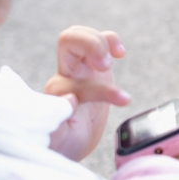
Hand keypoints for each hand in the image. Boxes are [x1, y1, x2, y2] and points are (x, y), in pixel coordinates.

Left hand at [45, 26, 130, 160]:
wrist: (71, 142)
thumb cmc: (65, 144)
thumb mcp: (61, 143)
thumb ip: (59, 123)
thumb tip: (70, 99)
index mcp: (56, 95)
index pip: (76, 82)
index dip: (102, 89)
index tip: (122, 99)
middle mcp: (64, 76)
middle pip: (67, 40)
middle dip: (90, 45)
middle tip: (107, 65)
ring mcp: (78, 68)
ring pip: (80, 34)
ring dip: (101, 41)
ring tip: (116, 57)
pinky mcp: (92, 65)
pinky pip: (98, 39)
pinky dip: (111, 40)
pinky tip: (120, 52)